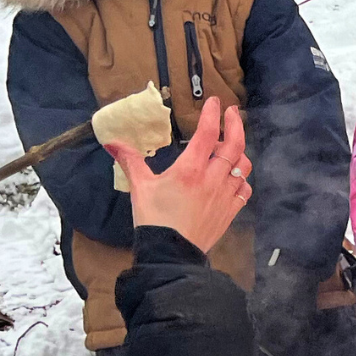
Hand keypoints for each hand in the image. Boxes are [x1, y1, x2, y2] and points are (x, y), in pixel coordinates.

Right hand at [108, 98, 249, 254]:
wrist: (171, 252)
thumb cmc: (154, 219)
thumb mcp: (140, 187)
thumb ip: (130, 161)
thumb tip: (112, 142)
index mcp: (190, 169)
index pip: (207, 134)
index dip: (213, 115)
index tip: (215, 102)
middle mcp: (213, 178)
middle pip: (233, 145)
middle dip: (235, 124)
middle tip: (232, 113)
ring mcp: (225, 195)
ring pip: (242, 166)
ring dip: (240, 152)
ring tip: (232, 145)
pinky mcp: (230, 211)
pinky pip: (244, 189)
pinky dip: (242, 178)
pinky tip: (235, 177)